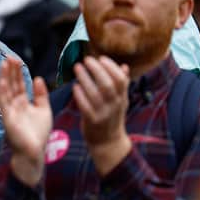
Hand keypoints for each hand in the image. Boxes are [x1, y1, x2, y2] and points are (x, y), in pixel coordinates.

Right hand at [0, 57, 51, 186]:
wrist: (34, 153)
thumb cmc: (38, 134)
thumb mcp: (43, 110)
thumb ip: (40, 95)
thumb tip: (38, 78)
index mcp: (22, 103)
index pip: (19, 84)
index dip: (18, 72)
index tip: (17, 60)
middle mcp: (14, 105)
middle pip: (11, 84)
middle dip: (10, 71)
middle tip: (9, 57)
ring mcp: (9, 111)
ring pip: (5, 90)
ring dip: (4, 77)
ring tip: (5, 63)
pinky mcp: (6, 118)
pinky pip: (3, 102)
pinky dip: (2, 91)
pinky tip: (2, 81)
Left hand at [72, 56, 131, 174]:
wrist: (108, 142)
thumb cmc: (112, 117)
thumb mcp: (121, 101)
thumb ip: (122, 84)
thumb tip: (124, 66)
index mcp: (122, 98)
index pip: (120, 80)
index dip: (111, 67)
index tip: (101, 57)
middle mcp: (114, 105)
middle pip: (107, 84)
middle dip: (96, 69)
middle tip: (86, 59)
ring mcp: (103, 113)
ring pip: (95, 94)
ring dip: (85, 78)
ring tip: (77, 67)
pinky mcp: (92, 121)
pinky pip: (85, 106)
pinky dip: (80, 95)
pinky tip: (74, 86)